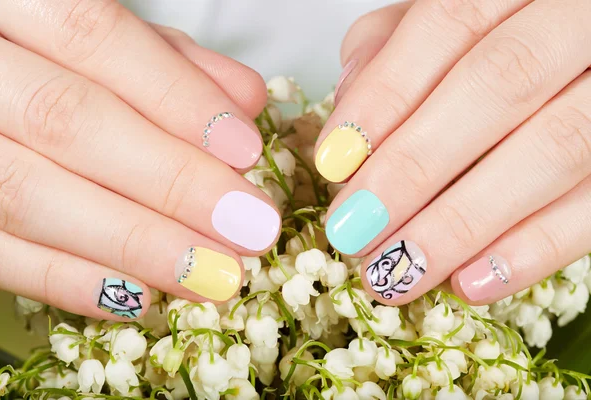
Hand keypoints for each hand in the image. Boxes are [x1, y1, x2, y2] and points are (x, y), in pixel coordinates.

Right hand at [0, 0, 280, 319]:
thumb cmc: (36, 51)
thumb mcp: (96, 36)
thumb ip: (168, 60)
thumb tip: (244, 101)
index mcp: (7, 2)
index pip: (93, 37)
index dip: (175, 96)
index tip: (245, 149)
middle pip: (67, 120)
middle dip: (171, 181)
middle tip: (249, 226)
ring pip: (25, 194)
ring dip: (133, 242)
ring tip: (211, 273)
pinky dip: (65, 278)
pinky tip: (138, 295)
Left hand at [317, 0, 590, 303]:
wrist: (588, 42)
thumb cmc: (518, 31)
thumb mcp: (461, 15)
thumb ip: (400, 41)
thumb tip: (349, 103)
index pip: (450, 22)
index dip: (386, 95)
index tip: (334, 162)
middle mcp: (584, 17)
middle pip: (498, 85)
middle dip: (414, 167)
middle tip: (354, 231)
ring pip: (555, 147)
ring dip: (462, 222)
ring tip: (397, 272)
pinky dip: (536, 248)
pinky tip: (470, 282)